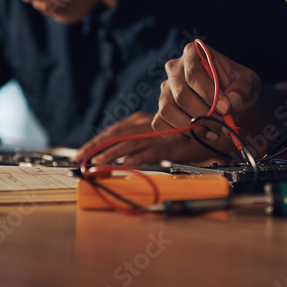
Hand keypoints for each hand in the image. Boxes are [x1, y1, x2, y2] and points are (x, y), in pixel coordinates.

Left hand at [74, 112, 215, 165]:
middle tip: (79, 159)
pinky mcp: (169, 145)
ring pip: (129, 144)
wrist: (207, 130)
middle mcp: (145, 125)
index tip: (80, 153)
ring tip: (95, 164)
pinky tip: (126, 165)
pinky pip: (150, 152)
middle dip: (95, 147)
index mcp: (139, 121)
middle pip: (115, 135)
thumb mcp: (153, 136)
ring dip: (111, 154)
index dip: (95, 142)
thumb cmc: (179, 134)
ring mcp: (156, 134)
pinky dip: (138, 158)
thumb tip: (122, 158)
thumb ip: (138, 143)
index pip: (112, 131)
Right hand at [151, 41, 260, 145]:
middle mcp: (174, 68)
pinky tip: (199, 136)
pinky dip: (179, 135)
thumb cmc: (236, 85)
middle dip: (204, 115)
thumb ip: (242, 89)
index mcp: (193, 53)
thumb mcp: (248, 82)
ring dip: (191, 127)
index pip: (193, 74)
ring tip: (213, 133)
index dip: (209, 94)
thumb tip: (233, 101)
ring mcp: (166, 89)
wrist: (230, 99)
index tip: (227, 109)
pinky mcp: (163, 108)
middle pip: (181, 95)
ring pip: (168, 110)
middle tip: (223, 126)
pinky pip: (160, 124)